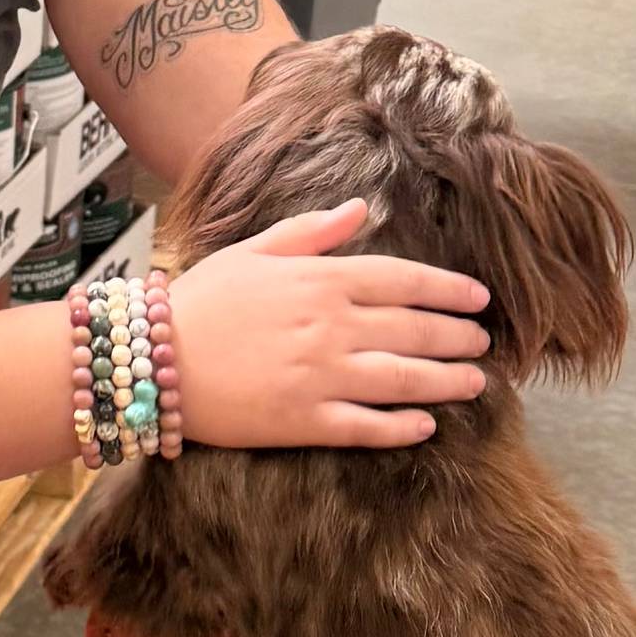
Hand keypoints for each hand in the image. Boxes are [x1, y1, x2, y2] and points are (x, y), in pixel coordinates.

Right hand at [169, 200, 489, 449]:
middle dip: (458, 337)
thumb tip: (362, 208)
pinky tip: (427, 427)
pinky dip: (402, 428)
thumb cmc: (200, 300)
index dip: (448, 289)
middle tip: (485, 344)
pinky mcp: (304, 420)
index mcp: (321, 280)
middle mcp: (331, 326)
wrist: (150, 357)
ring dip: (447, 382)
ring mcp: (321, 375)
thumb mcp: (254, 250)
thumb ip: (312, 231)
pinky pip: (367, 425)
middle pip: (415, 330)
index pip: (404, 280)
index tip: (479, 298)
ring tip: (476, 384)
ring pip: (404, 379)